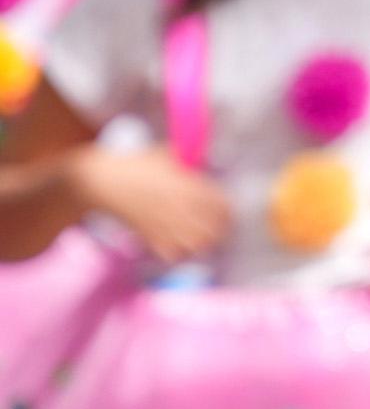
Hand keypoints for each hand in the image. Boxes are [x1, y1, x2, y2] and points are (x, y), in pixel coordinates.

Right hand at [71, 146, 229, 264]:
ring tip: (202, 237)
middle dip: (219, 229)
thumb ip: (188, 160)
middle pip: (213, 229)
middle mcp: (180, 207)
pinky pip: (172, 253)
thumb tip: (205, 159)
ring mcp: (164, 224)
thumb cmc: (136, 165)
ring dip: (203, 242)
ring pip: (196, 244)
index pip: (221, 205)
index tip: (227, 211)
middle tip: (218, 227)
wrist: (104, 182)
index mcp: (188, 186)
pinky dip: (180, 252)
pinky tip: (180, 245)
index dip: (227, 210)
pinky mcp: (148, 236)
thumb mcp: (167, 155)